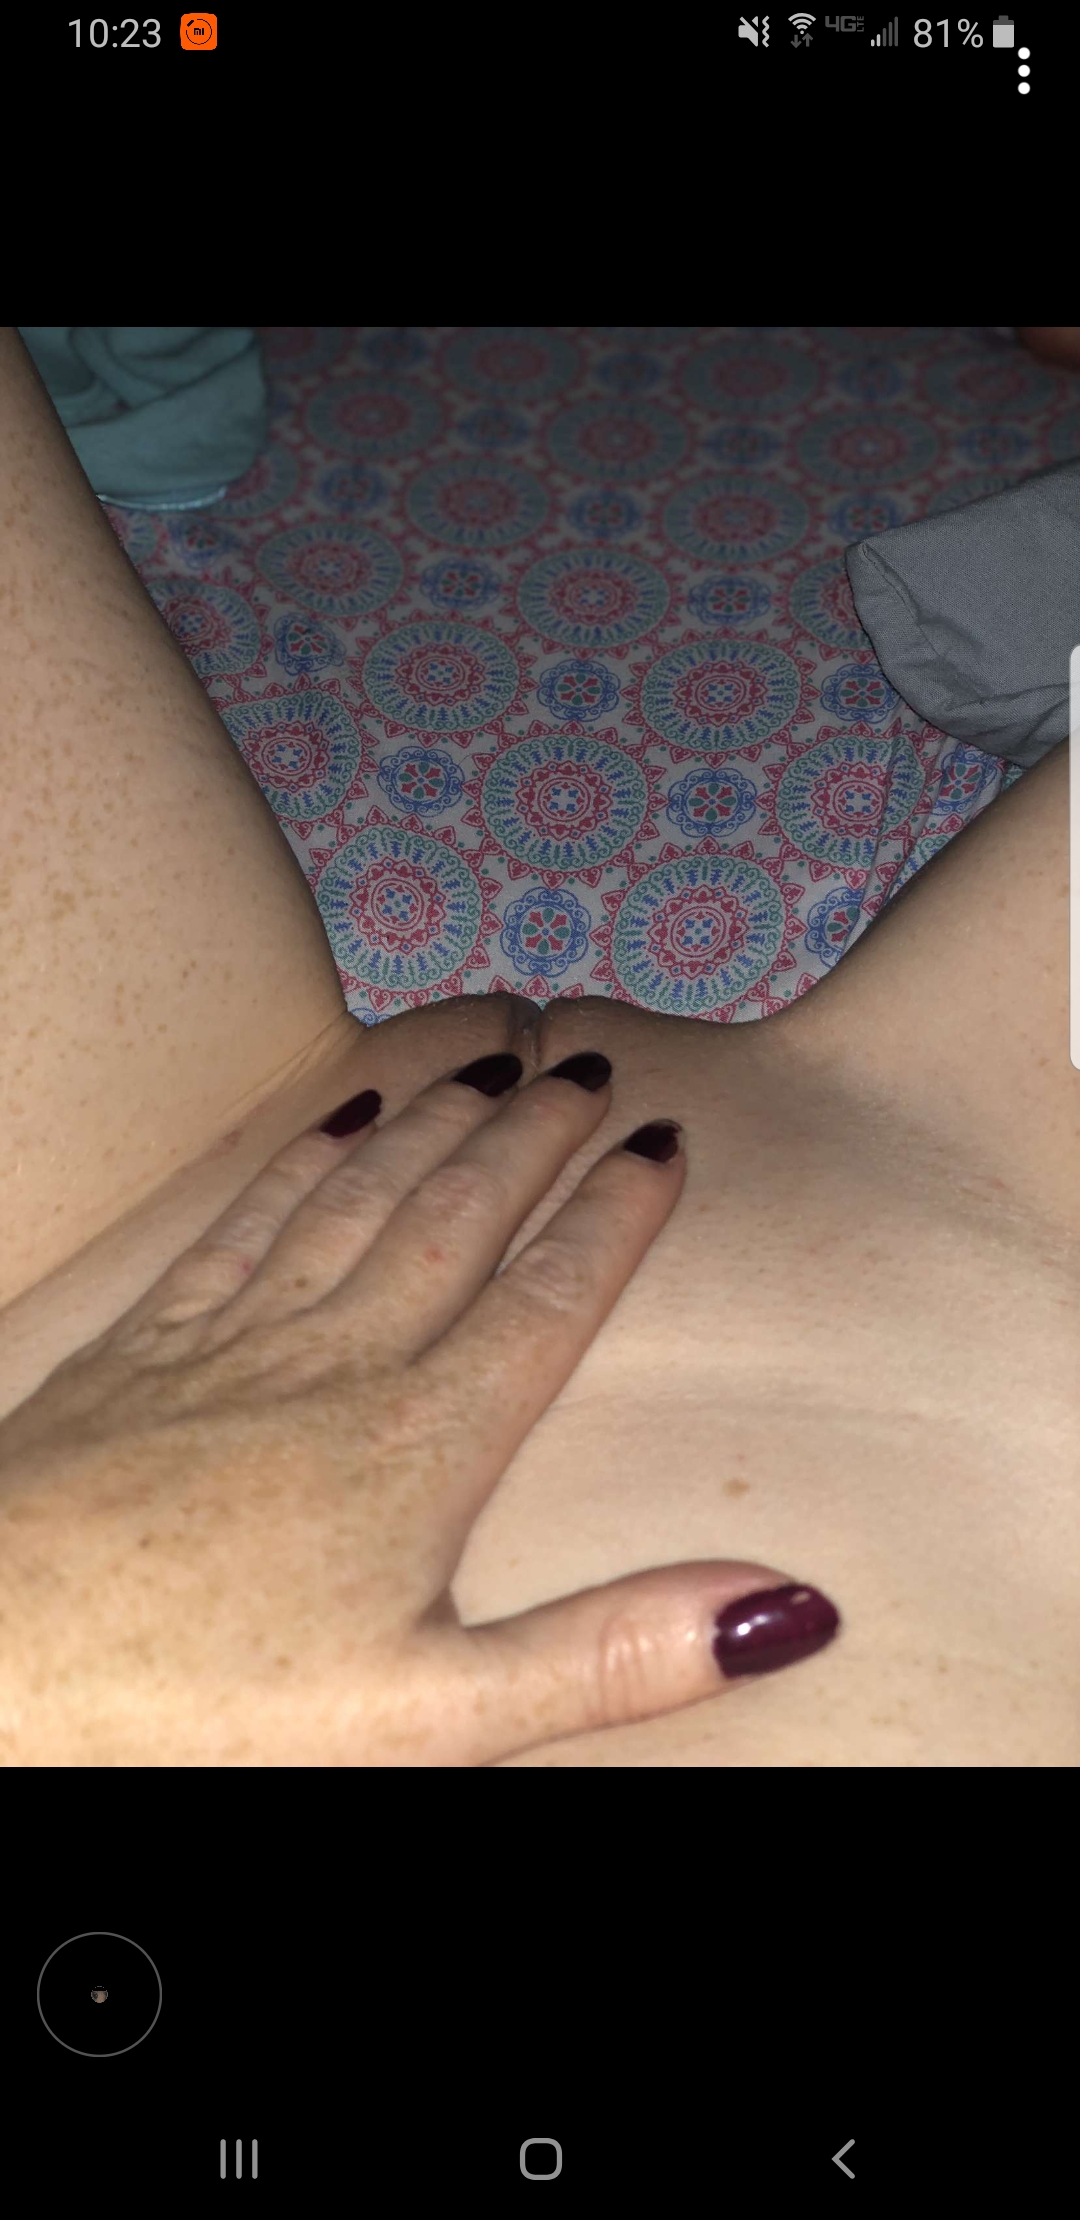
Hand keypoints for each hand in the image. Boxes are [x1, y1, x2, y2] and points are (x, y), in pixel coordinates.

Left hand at [0, 1049, 838, 1765]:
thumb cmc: (200, 1710)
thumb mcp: (436, 1719)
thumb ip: (610, 1656)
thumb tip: (784, 1611)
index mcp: (420, 1446)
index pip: (547, 1300)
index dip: (615, 1214)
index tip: (664, 1138)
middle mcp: (336, 1364)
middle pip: (457, 1220)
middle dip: (532, 1138)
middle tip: (587, 1064)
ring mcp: (233, 1344)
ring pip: (359, 1201)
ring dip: (432, 1127)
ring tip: (487, 1062)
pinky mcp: (146, 1350)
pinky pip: (245, 1223)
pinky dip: (300, 1164)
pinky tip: (332, 1127)